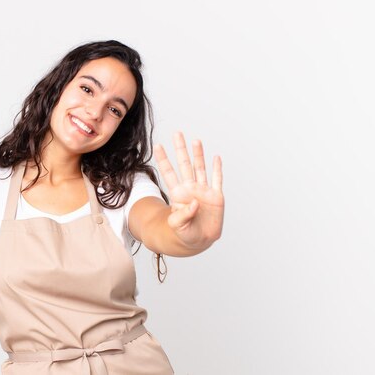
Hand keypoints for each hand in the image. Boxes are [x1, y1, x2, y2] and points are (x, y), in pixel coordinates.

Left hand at [153, 131, 224, 247]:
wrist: (200, 241)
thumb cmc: (185, 233)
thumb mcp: (177, 227)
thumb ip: (181, 216)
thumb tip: (194, 203)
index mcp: (177, 194)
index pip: (168, 173)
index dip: (163, 160)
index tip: (157, 146)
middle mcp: (190, 188)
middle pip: (184, 165)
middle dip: (180, 149)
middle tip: (177, 134)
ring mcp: (203, 191)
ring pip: (200, 168)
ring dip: (198, 155)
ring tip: (195, 140)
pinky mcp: (216, 197)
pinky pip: (217, 180)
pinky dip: (217, 169)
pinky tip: (216, 157)